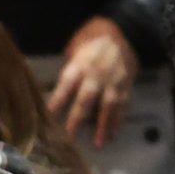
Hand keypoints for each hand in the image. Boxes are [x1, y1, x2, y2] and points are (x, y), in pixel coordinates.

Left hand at [48, 18, 138, 148]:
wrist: (124, 30)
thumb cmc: (93, 37)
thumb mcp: (75, 46)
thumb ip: (69, 66)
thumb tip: (59, 86)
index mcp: (80, 64)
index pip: (66, 86)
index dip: (57, 101)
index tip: (48, 116)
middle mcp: (96, 75)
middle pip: (86, 100)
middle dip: (77, 119)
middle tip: (69, 137)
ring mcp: (114, 82)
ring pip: (108, 106)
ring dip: (103, 126)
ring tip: (98, 144)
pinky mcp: (127, 85)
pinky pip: (123, 106)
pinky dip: (119, 120)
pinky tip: (114, 133)